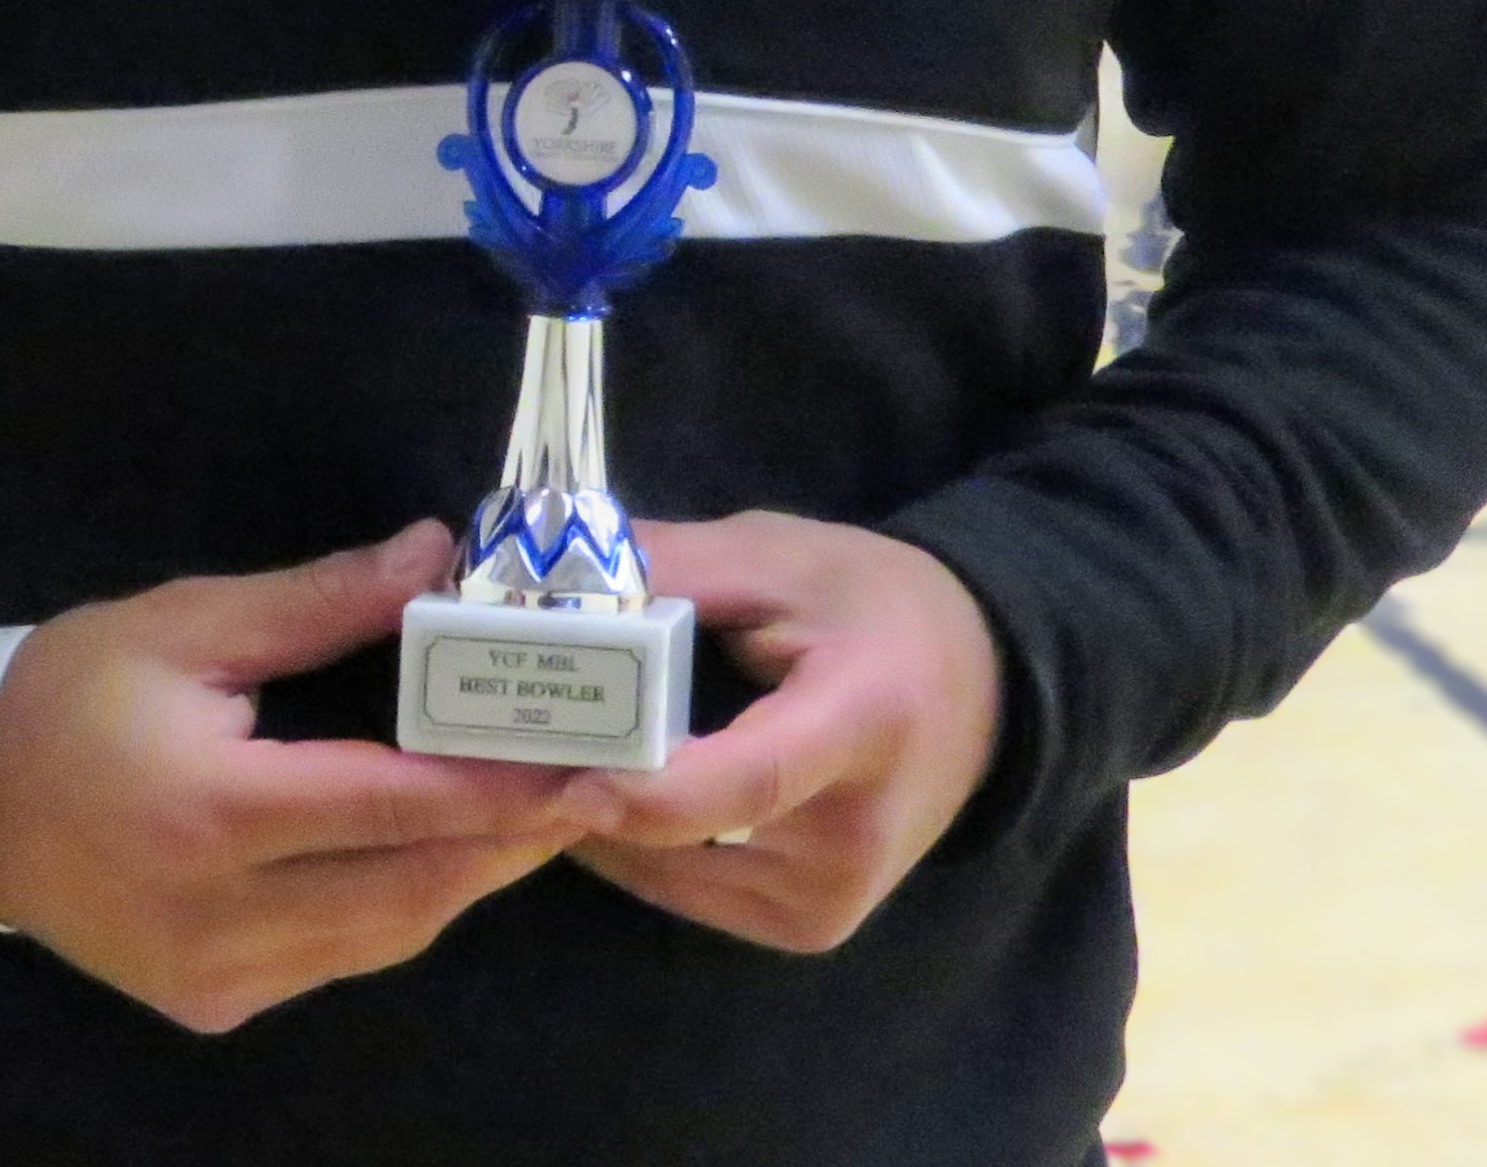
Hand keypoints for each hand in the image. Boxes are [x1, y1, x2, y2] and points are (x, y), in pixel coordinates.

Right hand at [0, 524, 598, 1034]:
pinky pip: (336, 959)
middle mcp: (221, 916)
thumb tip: (434, 555)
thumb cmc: (72, 692)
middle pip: (407, 889)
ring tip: (540, 817)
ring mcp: (217, 976)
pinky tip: (438, 857)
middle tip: (597, 789)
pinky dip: (398, 909)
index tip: (588, 762)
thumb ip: (320, 601)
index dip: (500, 789)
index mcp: (214, 812)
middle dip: (510, 841)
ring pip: (382, 937)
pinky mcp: (211, 1004)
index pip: (393, 806)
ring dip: (465, 878)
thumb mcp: (189, 623)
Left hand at [561, 513, 1002, 953]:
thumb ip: (674, 567)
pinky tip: (610, 782)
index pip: (751, 780)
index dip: (650, 790)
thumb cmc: (876, 607)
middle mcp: (851, 837)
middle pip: (689, 833)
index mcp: (864, 724)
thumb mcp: (782, 558)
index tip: (564, 776)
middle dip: (584, 783)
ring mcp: (830, 900)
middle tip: (503, 727)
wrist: (983, 692)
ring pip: (667, 869)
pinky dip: (636, 842)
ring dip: (599, 816)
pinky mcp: (808, 928)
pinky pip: (684, 887)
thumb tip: (550, 567)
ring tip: (549, 743)